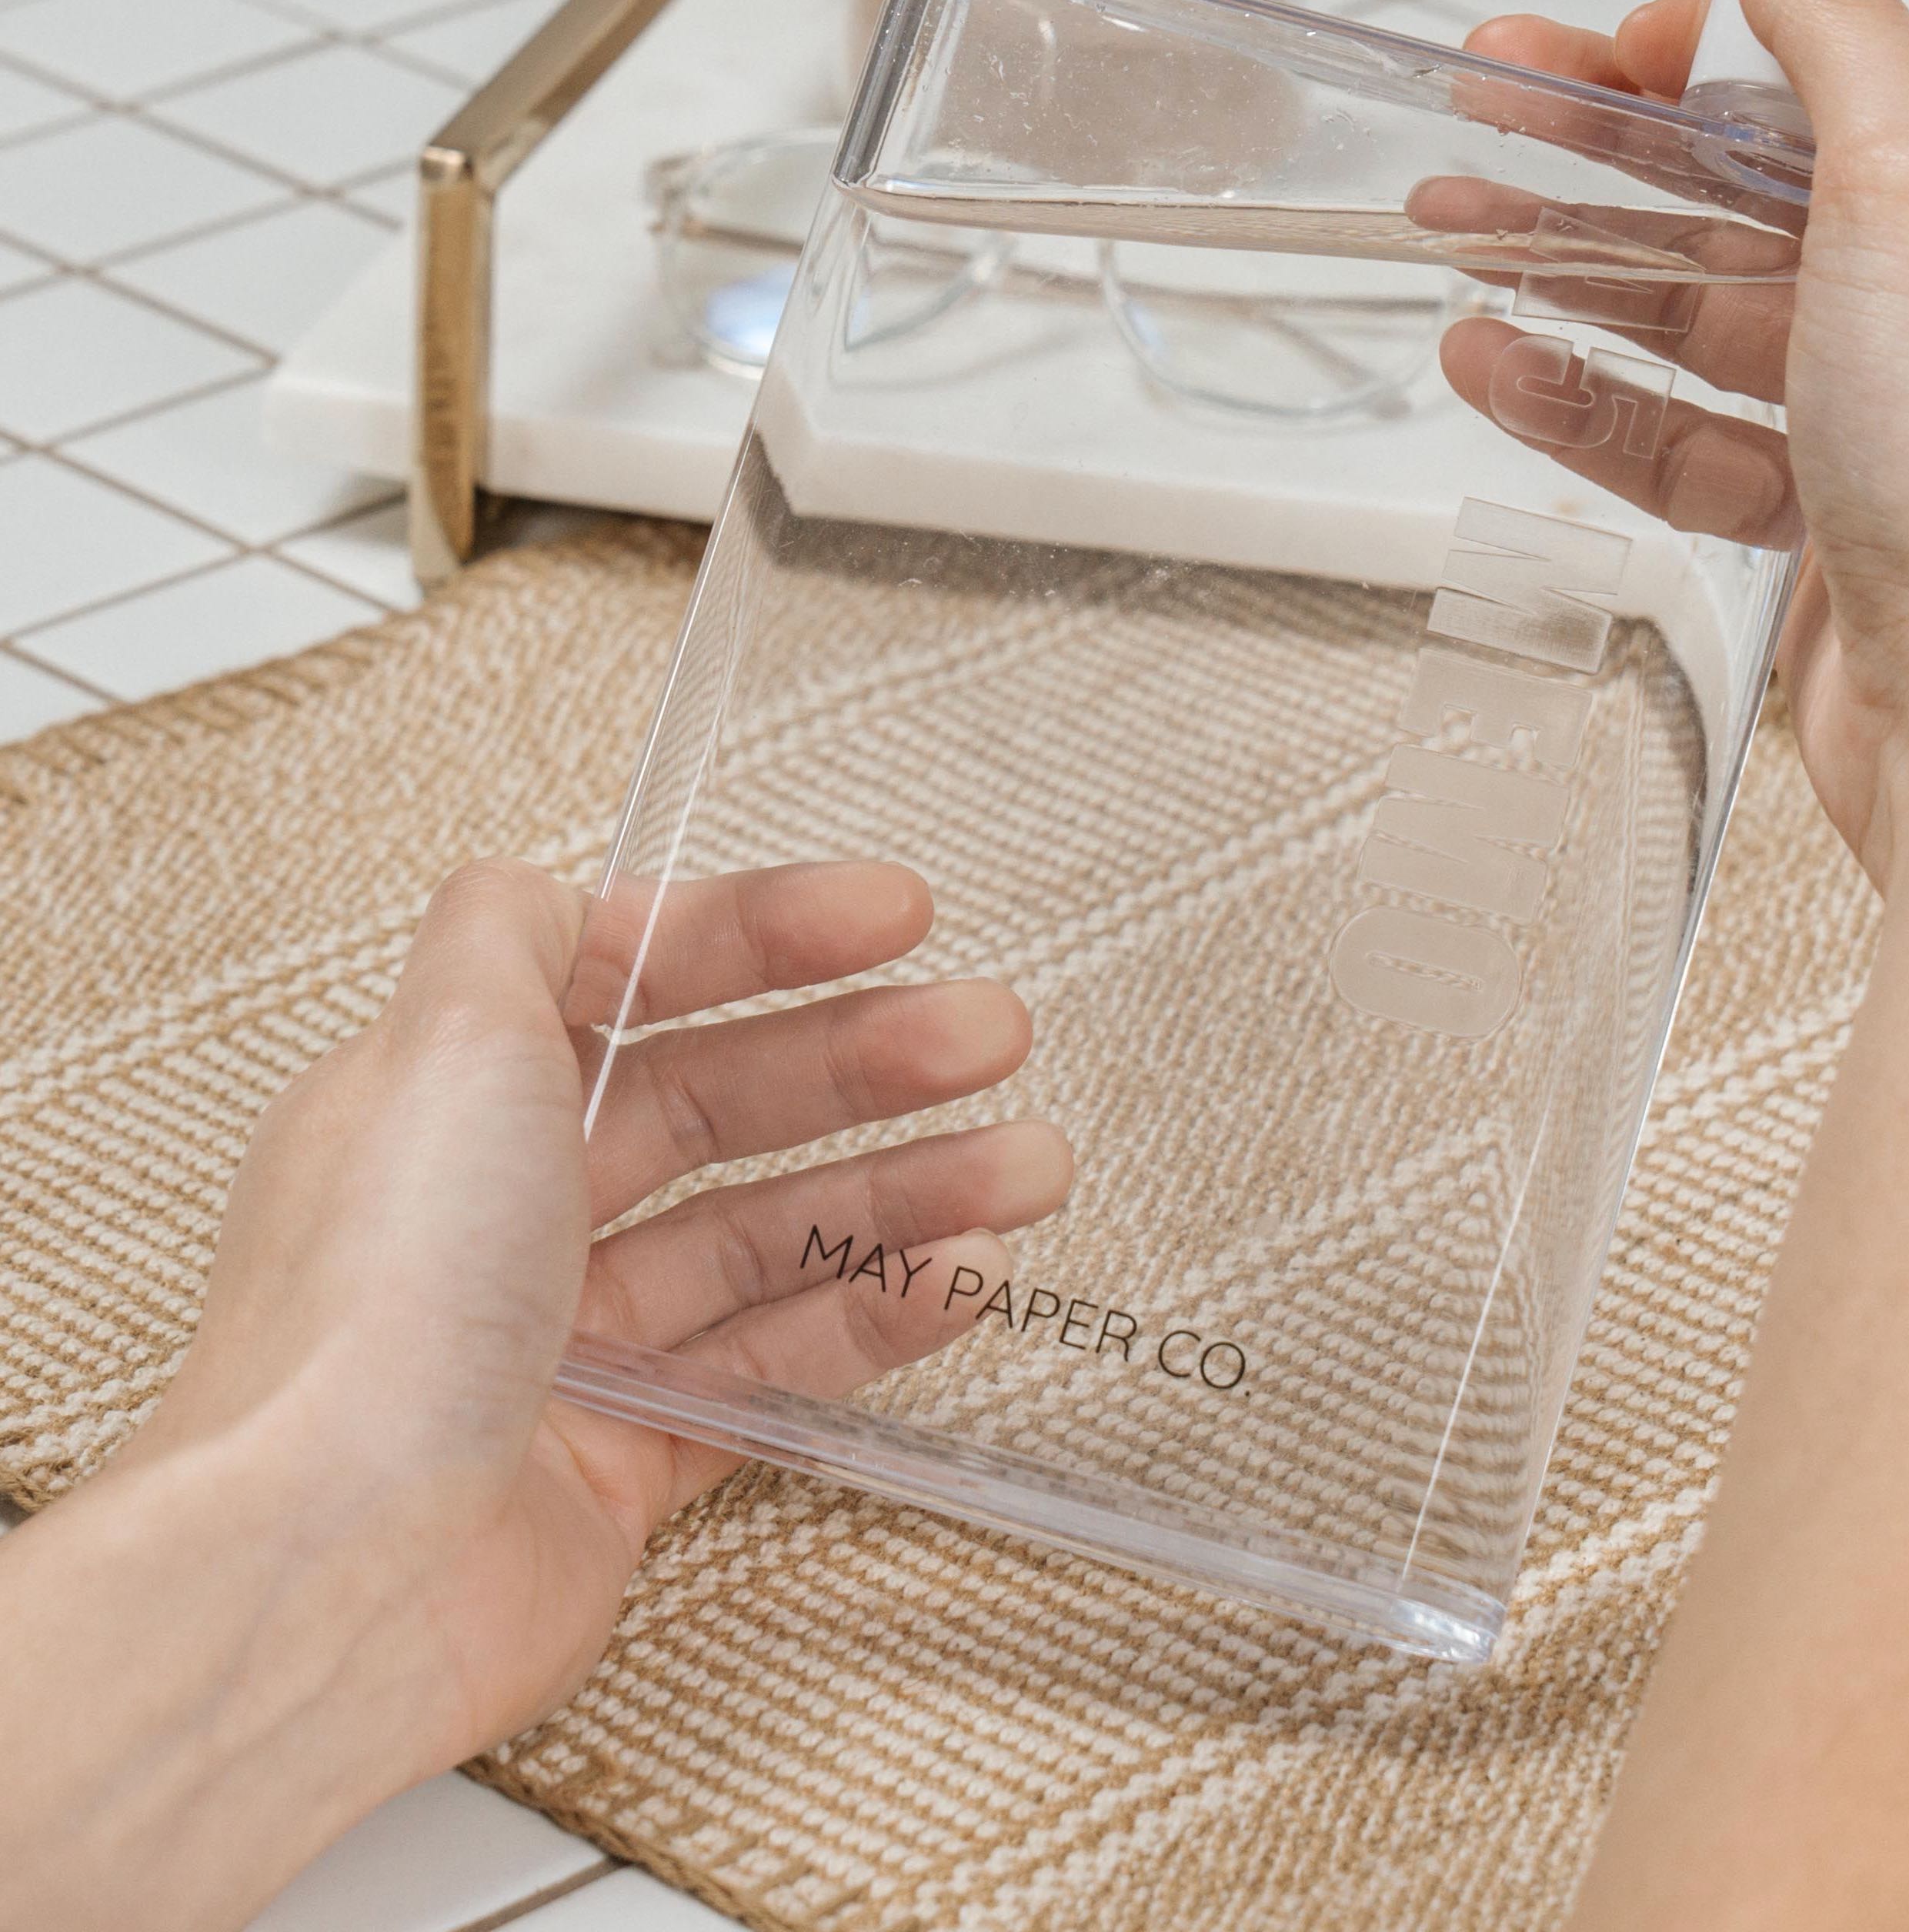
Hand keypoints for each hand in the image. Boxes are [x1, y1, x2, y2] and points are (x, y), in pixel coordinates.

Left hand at [0, 856, 1066, 1928]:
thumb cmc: (377, 1301)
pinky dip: (873, 1315)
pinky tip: (965, 1276)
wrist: (340, 1565)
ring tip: (1032, 1165)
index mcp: (458, 1096)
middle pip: (723, 1106)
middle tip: (992, 1035)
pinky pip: (777, 1364)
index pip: (637, 983)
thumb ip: (502, 932)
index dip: (770, 939)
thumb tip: (536, 880)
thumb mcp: (437, 1046)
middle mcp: (510, 1210)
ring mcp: (573, 1338)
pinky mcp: (627, 1457)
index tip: (894, 914)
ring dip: (908, 1190)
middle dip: (868, 1062)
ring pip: (770, 1234)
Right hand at [1442, 0, 1908, 887]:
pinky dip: (1575, 398)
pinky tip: (1495, 366)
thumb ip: (1834, 29)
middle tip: (1484, 110)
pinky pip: (1665, 435)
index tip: (1601, 45)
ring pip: (1682, 314)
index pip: (1829, 66)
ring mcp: (1857, 411)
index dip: (1708, 39)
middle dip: (1598, 144)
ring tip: (1450, 231)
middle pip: (1732, 186)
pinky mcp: (1801, 515)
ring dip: (1560, 266)